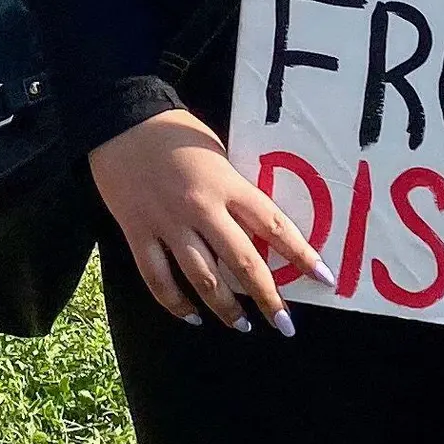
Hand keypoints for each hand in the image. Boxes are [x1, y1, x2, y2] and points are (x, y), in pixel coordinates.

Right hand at [88, 110, 325, 333]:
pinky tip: (191, 317)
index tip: (324, 278)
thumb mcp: (217, 154)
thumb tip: (254, 229)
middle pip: (243, 262)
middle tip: (285, 325)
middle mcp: (201, 207)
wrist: (119, 117)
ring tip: (242, 326)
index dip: (301, 254)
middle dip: (268, 298)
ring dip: (225, 309)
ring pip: (203, 279)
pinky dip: (176, 303)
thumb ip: (233, 190)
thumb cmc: (174, 131)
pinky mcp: (137, 231)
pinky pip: (158, 278)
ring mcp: (167, 222)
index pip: (273, 224)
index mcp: (226, 184)